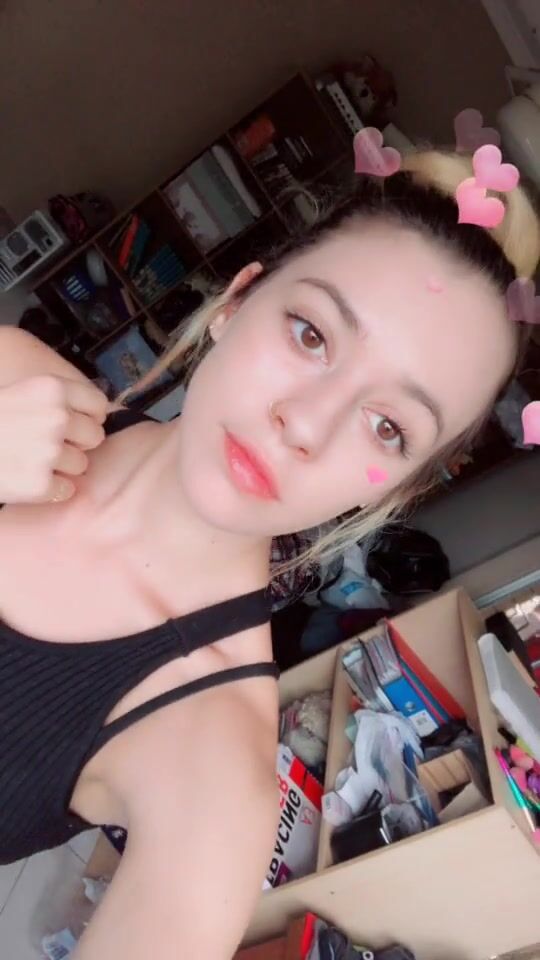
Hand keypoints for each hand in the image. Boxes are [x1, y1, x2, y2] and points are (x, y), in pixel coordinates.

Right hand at [0, 375, 107, 503]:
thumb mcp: (20, 393)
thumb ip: (56, 400)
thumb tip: (100, 414)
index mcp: (52, 389)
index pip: (98, 404)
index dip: (88, 417)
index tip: (75, 424)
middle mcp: (56, 418)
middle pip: (95, 436)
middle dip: (77, 443)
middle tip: (48, 445)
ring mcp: (50, 452)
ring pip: (82, 465)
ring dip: (62, 467)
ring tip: (31, 461)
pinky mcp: (42, 484)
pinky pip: (66, 490)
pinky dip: (51, 490)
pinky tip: (27, 479)